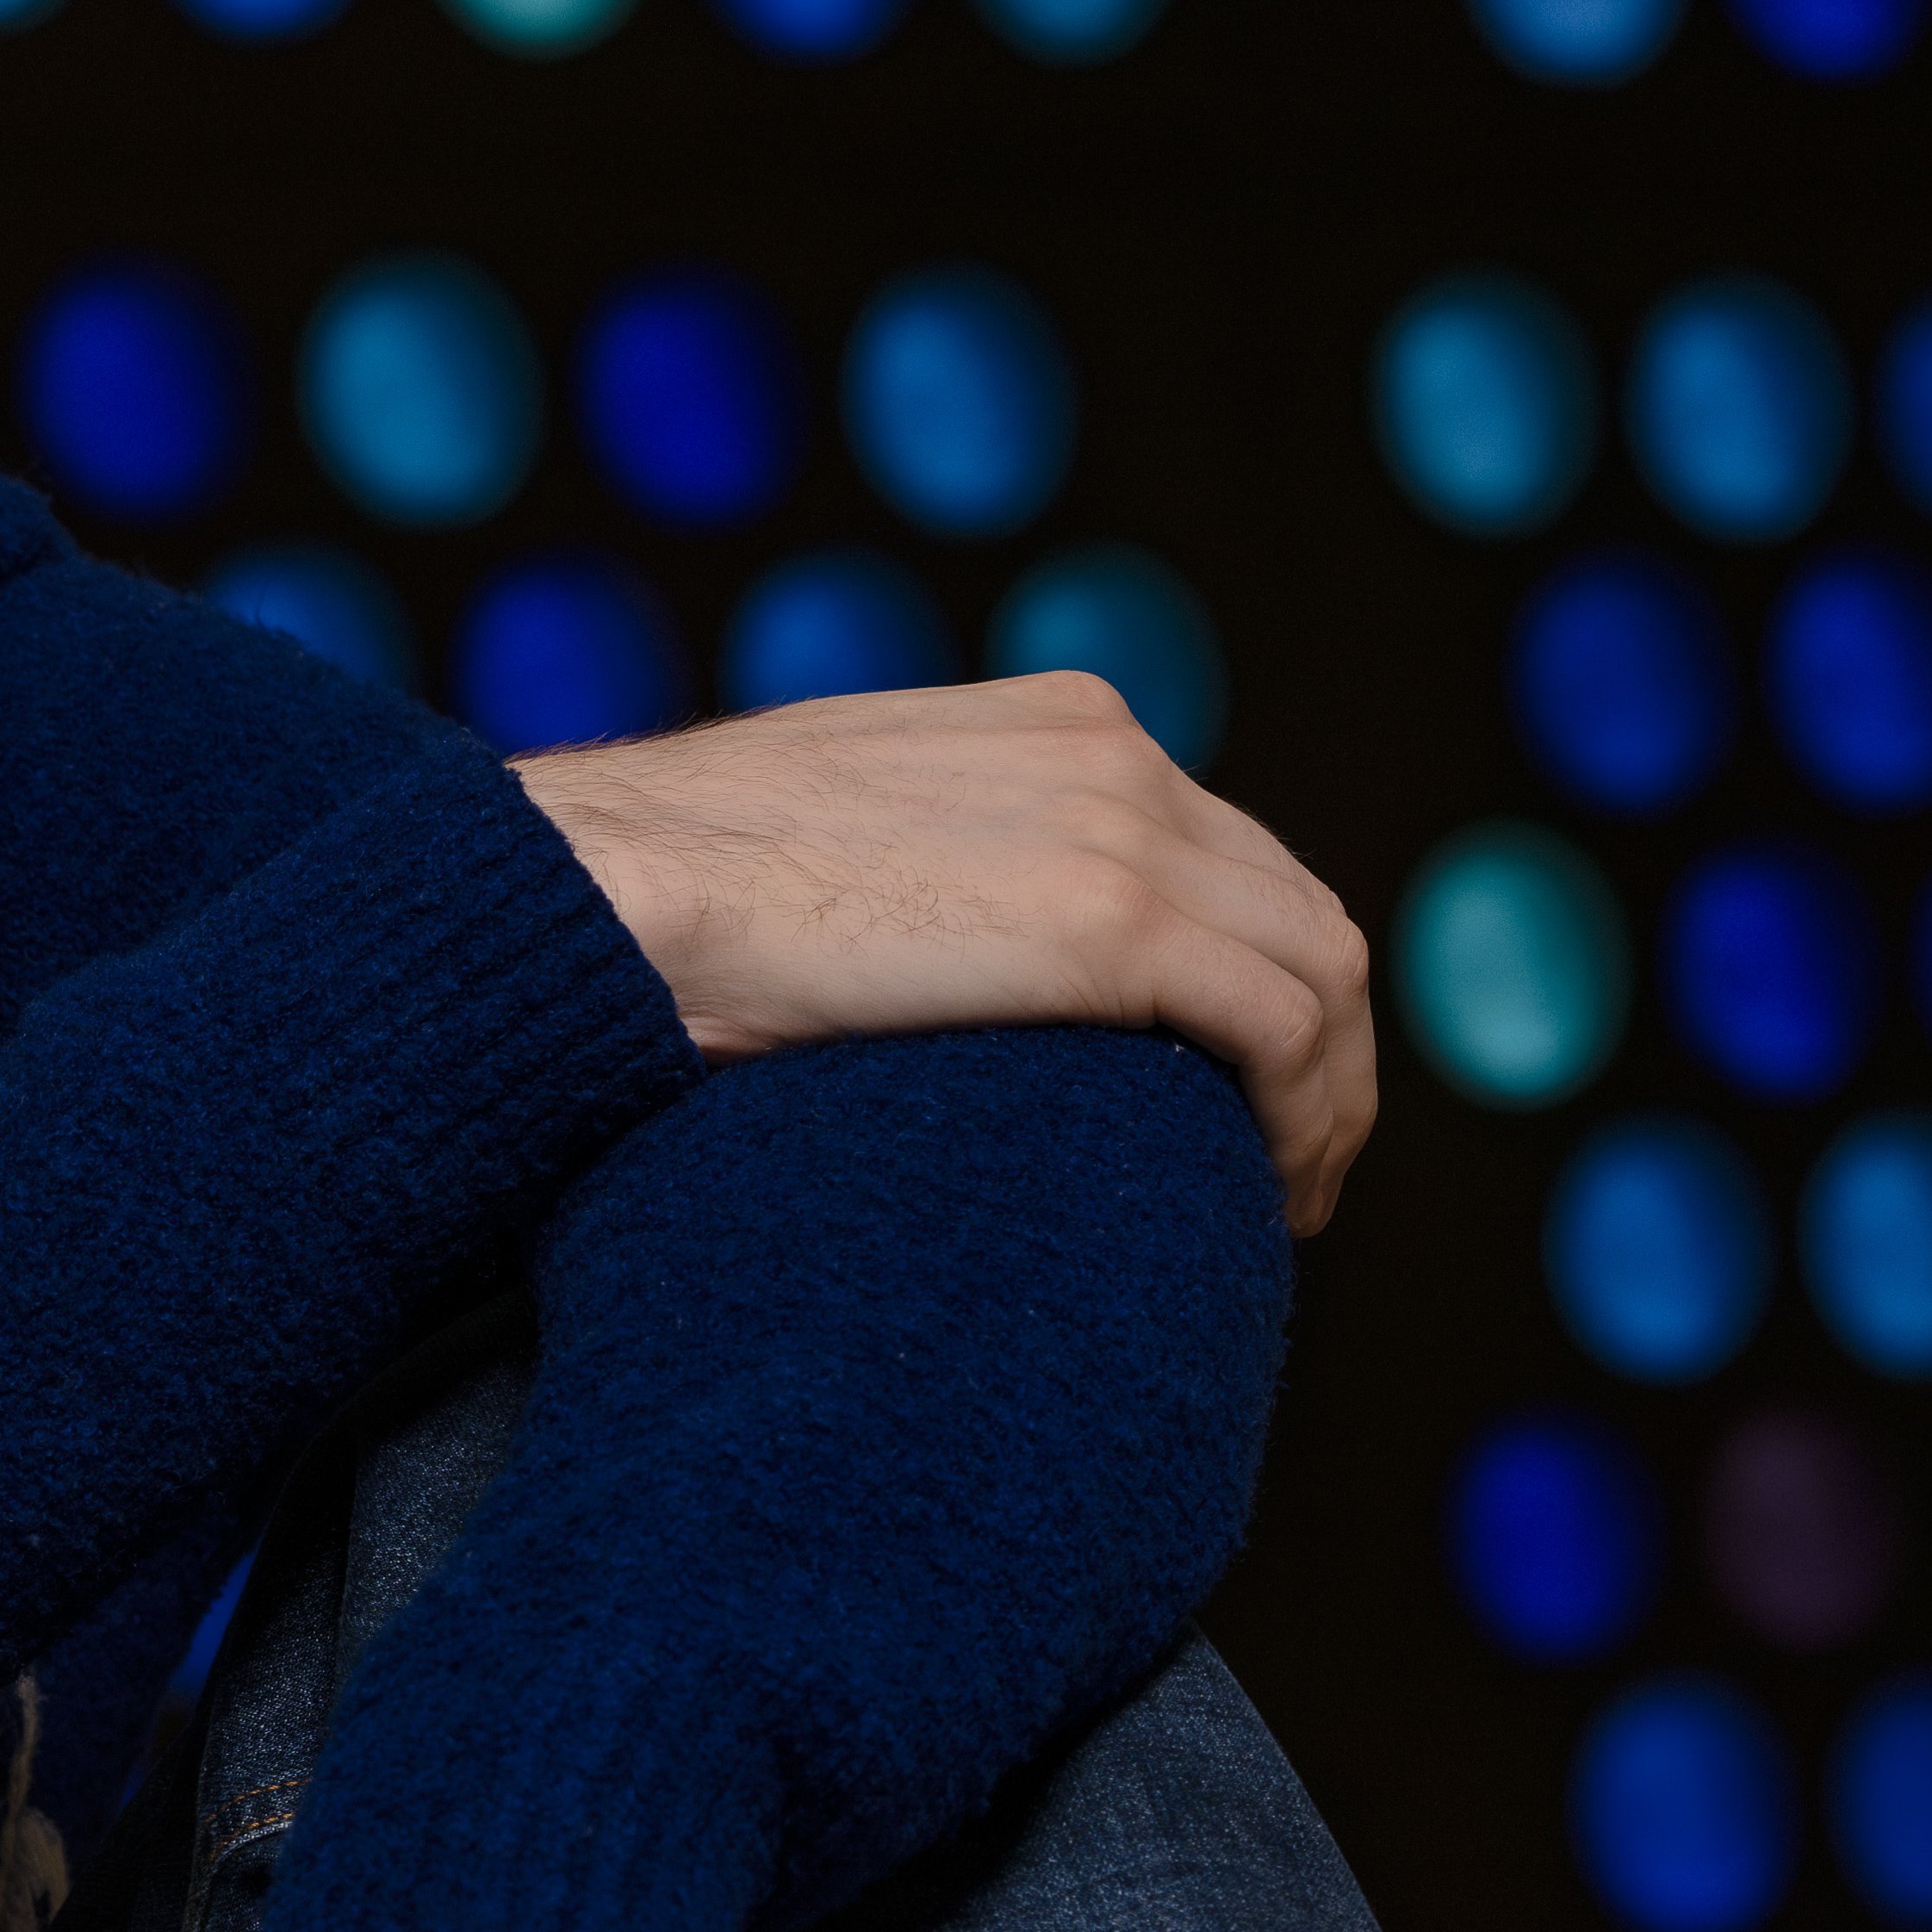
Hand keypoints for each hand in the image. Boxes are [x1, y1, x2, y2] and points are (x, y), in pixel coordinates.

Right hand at [507, 672, 1377, 1233]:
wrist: (605, 887)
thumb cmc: (669, 896)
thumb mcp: (841, 842)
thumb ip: (939, 869)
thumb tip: (953, 973)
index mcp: (1052, 724)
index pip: (1225, 855)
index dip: (1253, 980)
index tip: (1228, 1093)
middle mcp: (1110, 754)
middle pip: (1297, 910)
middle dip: (1318, 1049)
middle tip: (1281, 1173)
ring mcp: (1117, 830)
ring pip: (1322, 974)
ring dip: (1326, 1101)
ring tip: (1284, 1207)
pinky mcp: (1109, 924)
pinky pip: (1282, 1032)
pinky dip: (1298, 1121)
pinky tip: (1261, 1202)